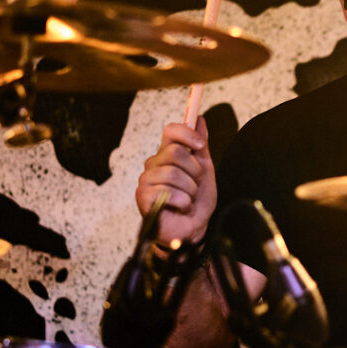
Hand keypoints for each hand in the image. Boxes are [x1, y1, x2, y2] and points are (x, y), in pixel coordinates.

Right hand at [135, 117, 216, 245]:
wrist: (193, 229)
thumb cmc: (197, 200)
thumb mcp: (204, 170)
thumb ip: (200, 145)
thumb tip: (199, 118)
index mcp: (167, 154)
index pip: (171, 131)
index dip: (187, 134)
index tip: (200, 146)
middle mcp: (154, 163)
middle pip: (175, 152)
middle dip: (194, 171)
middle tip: (195, 185)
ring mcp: (146, 180)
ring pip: (174, 174)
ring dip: (190, 190)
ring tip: (189, 200)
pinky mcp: (143, 197)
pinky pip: (168, 192)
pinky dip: (183, 202)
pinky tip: (181, 208)